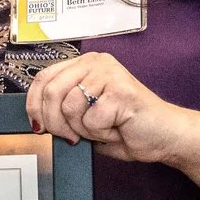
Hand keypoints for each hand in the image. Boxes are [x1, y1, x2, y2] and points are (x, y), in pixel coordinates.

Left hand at [27, 50, 199, 199]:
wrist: (166, 137)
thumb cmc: (127, 128)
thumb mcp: (85, 116)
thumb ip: (62, 109)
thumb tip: (34, 117)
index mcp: (85, 64)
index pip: (43, 77)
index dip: (33, 104)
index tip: (37, 125)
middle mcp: (97, 62)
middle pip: (52, 91)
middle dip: (55, 123)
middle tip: (70, 137)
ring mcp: (110, 74)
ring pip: (69, 107)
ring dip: (82, 129)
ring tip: (103, 128)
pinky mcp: (121, 90)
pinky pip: (91, 120)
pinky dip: (99, 134)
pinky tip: (116, 128)